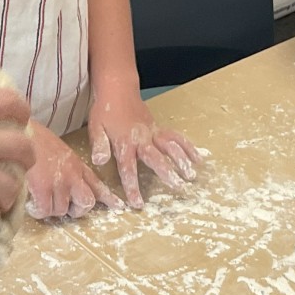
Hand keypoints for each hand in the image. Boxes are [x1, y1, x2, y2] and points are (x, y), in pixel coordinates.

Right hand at [24, 123, 121, 219]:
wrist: (17, 131)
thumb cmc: (31, 137)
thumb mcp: (56, 148)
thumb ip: (64, 165)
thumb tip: (60, 180)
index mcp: (76, 164)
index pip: (97, 184)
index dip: (108, 198)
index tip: (119, 206)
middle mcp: (72, 174)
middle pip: (87, 203)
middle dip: (76, 210)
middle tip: (63, 207)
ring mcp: (59, 181)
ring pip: (63, 210)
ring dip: (51, 210)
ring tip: (39, 201)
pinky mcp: (43, 188)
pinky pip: (45, 211)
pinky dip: (38, 211)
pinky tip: (31, 204)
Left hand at [87, 89, 199, 208]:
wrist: (118, 90)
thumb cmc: (105, 111)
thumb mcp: (95, 128)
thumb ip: (99, 145)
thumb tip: (99, 162)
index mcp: (125, 143)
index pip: (128, 169)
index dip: (132, 187)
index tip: (137, 203)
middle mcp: (142, 139)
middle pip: (156, 158)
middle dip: (167, 173)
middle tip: (177, 187)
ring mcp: (153, 133)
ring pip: (170, 147)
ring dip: (182, 160)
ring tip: (191, 175)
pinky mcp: (159, 129)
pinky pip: (176, 138)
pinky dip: (187, 147)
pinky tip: (198, 158)